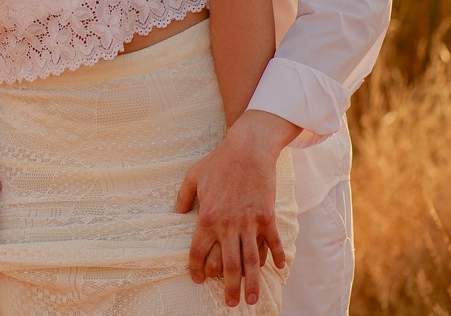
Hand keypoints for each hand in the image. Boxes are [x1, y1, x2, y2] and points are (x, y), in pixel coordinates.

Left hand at [175, 111, 296, 307]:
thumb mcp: (192, 177)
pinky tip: (276, 268)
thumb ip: (182, 198)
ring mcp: (248, 222)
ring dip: (251, 283)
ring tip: (250, 299)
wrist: (247, 150)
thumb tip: (175, 214)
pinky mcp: (266, 217)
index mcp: (206, 217)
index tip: (198, 279)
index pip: (198, 251)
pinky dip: (274, 257)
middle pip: (227, 264)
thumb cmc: (217, 162)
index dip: (196, 268)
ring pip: (250, 260)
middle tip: (229, 303)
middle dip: (228, 287)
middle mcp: (227, 225)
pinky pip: (271, 242)